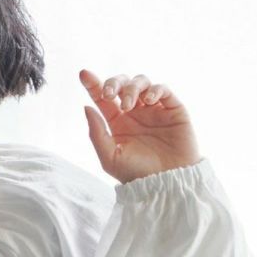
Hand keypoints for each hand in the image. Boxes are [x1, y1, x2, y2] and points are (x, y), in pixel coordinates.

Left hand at [79, 69, 201, 182]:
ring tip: (129, 105)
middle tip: (109, 94)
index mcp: (117, 122)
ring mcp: (154, 109)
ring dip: (132, 88)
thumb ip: (97, 133)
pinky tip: (149, 101)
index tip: (83, 74)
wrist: (166, 182)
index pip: (103, 98)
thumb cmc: (137, 173)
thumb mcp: (110, 157)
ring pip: (141, 82)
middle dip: (114, 83)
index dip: (93, 83)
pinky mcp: (172, 109)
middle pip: (122, 84)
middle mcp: (134, 112)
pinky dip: (154, 89)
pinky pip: (163, 89)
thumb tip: (86, 106)